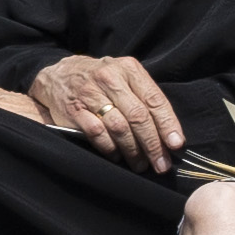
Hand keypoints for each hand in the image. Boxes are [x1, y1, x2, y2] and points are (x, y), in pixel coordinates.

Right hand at [30, 52, 184, 170]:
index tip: (176, 144)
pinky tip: (117, 157)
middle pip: (138, 116)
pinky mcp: (74, 110)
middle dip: (152, 144)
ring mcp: (90, 94)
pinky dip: (110, 149)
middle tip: (161, 164)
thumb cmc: (101, 80)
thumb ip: (145, 98)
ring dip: (133, 151)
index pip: (154, 99)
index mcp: (128, 69)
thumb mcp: (124, 77)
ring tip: (140, 165)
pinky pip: (97, 134)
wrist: (58, 75)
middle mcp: (110, 78)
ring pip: (119, 127)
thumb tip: (169, 134)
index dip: (168, 124)